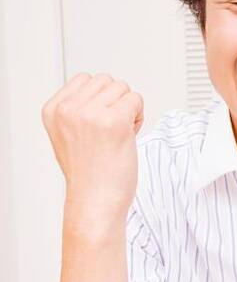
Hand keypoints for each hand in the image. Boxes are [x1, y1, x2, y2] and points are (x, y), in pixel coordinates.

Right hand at [42, 73, 143, 219]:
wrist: (95, 202)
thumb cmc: (90, 176)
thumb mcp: (68, 136)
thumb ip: (77, 111)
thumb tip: (102, 91)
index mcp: (53, 110)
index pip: (86, 79)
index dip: (101, 100)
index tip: (99, 125)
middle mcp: (68, 109)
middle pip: (106, 80)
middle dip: (116, 102)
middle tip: (113, 131)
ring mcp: (90, 114)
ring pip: (123, 88)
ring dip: (128, 109)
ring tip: (120, 135)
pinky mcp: (113, 121)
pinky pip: (136, 100)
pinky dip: (139, 116)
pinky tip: (129, 136)